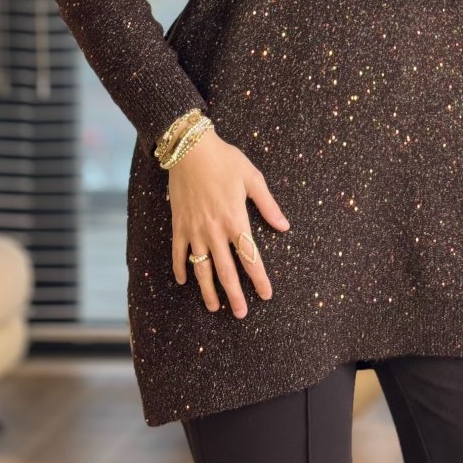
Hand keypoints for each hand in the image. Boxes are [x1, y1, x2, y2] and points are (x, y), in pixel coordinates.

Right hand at [167, 130, 290, 318]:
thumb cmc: (225, 160)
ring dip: (207, 290)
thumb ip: (268, 206)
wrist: (190, 148)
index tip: (265, 295)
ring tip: (214, 307)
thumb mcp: (253, 179)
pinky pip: (179, 252)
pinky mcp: (179, 225)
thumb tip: (284, 226)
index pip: (250, 257)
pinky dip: (181, 268)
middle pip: (226, 271)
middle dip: (234, 295)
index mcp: (236, 220)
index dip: (259, 278)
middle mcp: (215, 230)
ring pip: (202, 267)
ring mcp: (194, 230)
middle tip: (240, 314)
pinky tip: (184, 281)